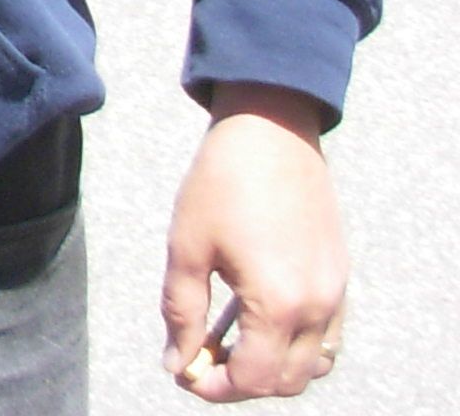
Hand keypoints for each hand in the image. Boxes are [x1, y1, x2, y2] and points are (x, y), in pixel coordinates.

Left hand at [163, 85, 346, 399]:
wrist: (271, 132)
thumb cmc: (222, 183)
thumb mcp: (187, 247)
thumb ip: (181, 312)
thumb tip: (177, 362)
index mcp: (279, 303)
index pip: (254, 379)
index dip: (215, 386)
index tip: (184, 372)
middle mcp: (318, 306)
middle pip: (288, 380)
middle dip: (242, 381)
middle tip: (200, 359)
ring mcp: (335, 292)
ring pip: (313, 363)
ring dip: (274, 366)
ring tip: (226, 341)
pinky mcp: (340, 276)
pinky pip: (328, 335)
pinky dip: (297, 344)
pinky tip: (257, 320)